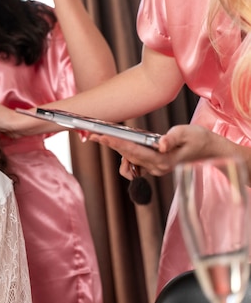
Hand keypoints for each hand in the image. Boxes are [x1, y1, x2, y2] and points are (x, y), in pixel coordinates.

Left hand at [90, 124, 242, 178]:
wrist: (210, 151)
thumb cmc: (199, 139)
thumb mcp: (188, 133)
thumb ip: (173, 138)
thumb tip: (160, 144)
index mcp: (163, 161)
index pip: (134, 152)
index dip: (117, 144)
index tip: (102, 137)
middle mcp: (156, 168)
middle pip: (127, 156)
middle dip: (110, 144)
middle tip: (93, 134)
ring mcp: (154, 169)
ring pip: (129, 160)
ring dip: (118, 149)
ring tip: (108, 137)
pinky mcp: (152, 167)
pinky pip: (134, 164)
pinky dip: (127, 155)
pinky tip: (127, 145)